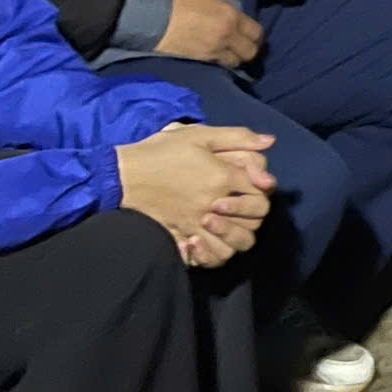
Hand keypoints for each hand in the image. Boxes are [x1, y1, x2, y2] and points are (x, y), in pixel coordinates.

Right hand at [117, 123, 276, 264]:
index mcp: (221, 176)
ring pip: (234, 244)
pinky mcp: (178, 237)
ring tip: (228, 223)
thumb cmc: (160, 151)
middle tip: (242, 203)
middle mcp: (212, 203)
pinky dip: (213, 253)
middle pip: (254, 219)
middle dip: (255, 212)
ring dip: (238, 235)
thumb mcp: (199, 135)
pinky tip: (208, 239)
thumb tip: (269, 142)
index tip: (253, 182)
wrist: (122, 175)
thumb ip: (237, 137)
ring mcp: (195, 223)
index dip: (262, 186)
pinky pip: (206, 256)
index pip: (260, 189)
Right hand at [155, 0, 264, 67]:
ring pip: (235, 63)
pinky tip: (216, 58)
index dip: (257, 36)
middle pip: (250, 52)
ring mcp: (214, 51)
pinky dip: (221, 64)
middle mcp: (227, 36)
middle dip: (249, 50)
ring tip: (229, 54)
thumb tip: (238, 21)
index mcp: (231, 17)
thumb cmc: (183, 2)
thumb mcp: (212, 0)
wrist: (156, 18)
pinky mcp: (201, 62)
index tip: (253, 36)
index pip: (257, 33)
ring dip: (235, 59)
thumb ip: (229, 12)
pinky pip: (219, 67)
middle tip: (243, 47)